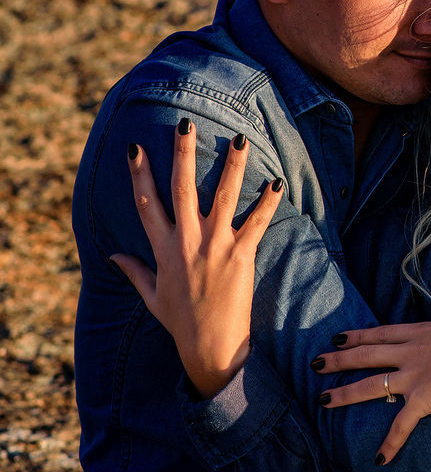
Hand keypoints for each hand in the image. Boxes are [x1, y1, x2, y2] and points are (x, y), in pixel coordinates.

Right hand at [109, 120, 282, 397]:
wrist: (211, 347)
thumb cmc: (182, 323)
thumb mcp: (152, 296)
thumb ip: (135, 271)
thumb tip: (113, 255)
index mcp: (163, 249)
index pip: (146, 204)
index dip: (140, 175)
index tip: (136, 148)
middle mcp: (186, 242)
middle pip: (182, 189)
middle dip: (183, 154)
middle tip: (185, 124)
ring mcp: (214, 247)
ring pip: (222, 197)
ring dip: (232, 167)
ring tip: (240, 140)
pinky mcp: (241, 256)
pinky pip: (256, 223)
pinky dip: (267, 203)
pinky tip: (276, 183)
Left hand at [312, 318, 430, 463]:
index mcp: (419, 333)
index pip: (380, 333)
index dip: (357, 336)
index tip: (339, 338)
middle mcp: (410, 353)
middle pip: (366, 355)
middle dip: (339, 360)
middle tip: (317, 363)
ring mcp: (413, 376)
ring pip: (371, 385)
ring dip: (345, 393)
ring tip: (324, 399)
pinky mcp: (422, 399)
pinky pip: (402, 424)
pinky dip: (391, 442)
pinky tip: (379, 457)